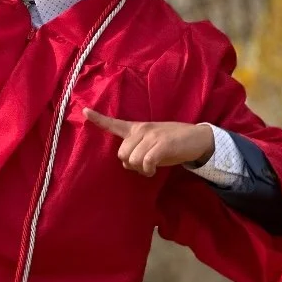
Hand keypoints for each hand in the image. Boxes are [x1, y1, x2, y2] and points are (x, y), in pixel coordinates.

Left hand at [82, 110, 213, 176]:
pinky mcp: (162, 144)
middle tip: (144, 165)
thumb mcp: (152, 142)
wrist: (197, 138)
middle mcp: (141, 130)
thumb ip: (137, 148)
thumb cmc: (172, 143)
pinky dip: (147, 170)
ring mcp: (152, 136)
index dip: (98, 119)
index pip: (114, 123)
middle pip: (122, 154)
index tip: (84, 111)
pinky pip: (145, 162)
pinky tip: (153, 170)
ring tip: (151, 167)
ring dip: (140, 169)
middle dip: (131, 164)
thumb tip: (127, 162)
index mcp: (137, 128)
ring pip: (132, 159)